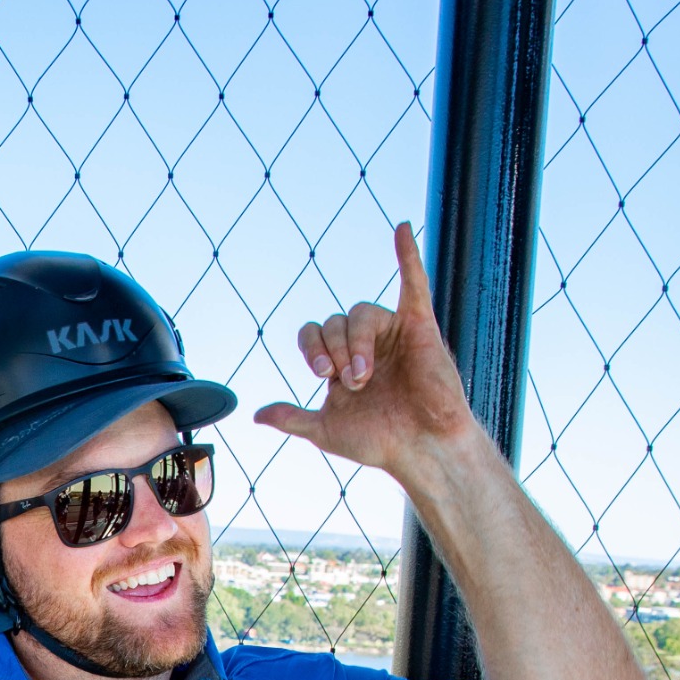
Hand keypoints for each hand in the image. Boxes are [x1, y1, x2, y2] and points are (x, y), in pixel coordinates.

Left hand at [254, 222, 483, 488]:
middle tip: (350, 381)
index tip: (323, 375)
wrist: (422, 450)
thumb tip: (257, 415)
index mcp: (343, 363)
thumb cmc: (380, 440)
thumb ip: (292, 417)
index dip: (312, 347)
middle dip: (336, 351)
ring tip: (364, 376)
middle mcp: (366, 343)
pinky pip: (414, 284)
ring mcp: (393, 333)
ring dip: (357, 343)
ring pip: (361, 312)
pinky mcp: (420, 327)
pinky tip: (400, 229)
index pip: (314, 333)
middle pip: (335, 321)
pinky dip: (408, 257)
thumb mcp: (325, 430)